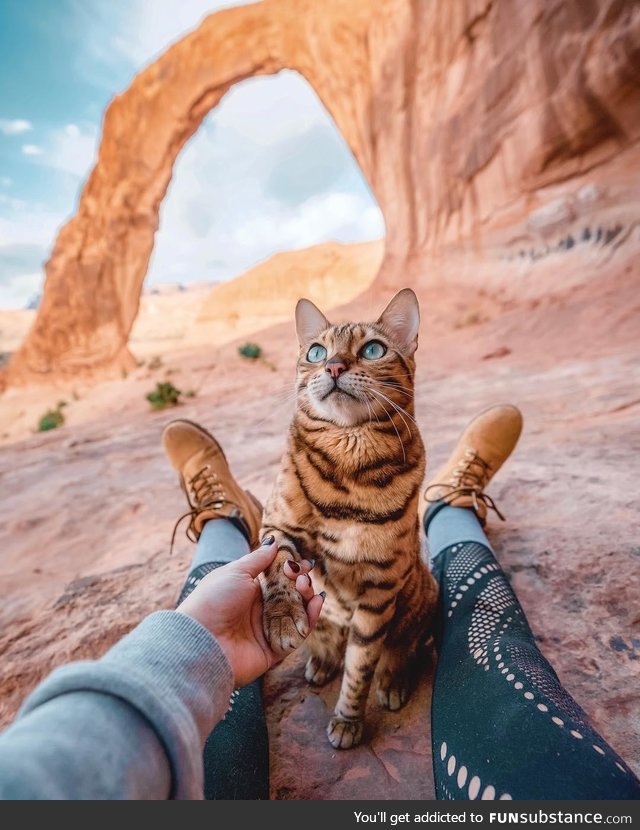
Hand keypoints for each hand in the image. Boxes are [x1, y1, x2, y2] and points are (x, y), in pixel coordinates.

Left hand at [176, 538, 323, 686]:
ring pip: (298, 614)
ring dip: (307, 598)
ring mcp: (268, 630)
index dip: (292, 571)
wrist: (200, 641)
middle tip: (302, 576)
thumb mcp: (235, 572)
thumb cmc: (212, 600)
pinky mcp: (274, 650)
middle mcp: (260, 610)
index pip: (279, 579)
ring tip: (307, 587)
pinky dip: (310, 620)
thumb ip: (258, 559)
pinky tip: (316, 603)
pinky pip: (298, 636)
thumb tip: (274, 542)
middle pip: (291, 595)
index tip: (301, 563)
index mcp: (250, 591)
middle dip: (301, 583)